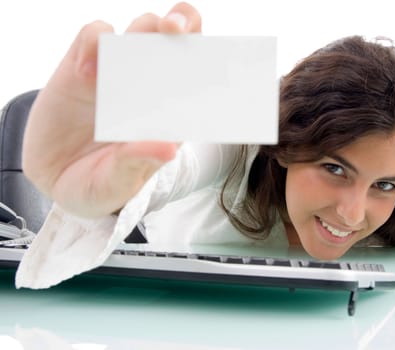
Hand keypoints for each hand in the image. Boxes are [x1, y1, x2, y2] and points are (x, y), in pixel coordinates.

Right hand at [22, 2, 201, 217]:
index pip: (197, 76)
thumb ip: (138, 164)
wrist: (54, 177)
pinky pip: (93, 36)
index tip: (213, 57)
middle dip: (183, 23)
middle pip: (174, 39)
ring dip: (143, 28)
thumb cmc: (98, 183)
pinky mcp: (81, 65)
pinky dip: (92, 43)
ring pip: (140, 29)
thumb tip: (168, 148)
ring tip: (129, 53)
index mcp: (168, 114)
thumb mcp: (116, 183)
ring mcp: (117, 73)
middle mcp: (148, 87)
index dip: (207, 58)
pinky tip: (85, 72)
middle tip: (175, 29)